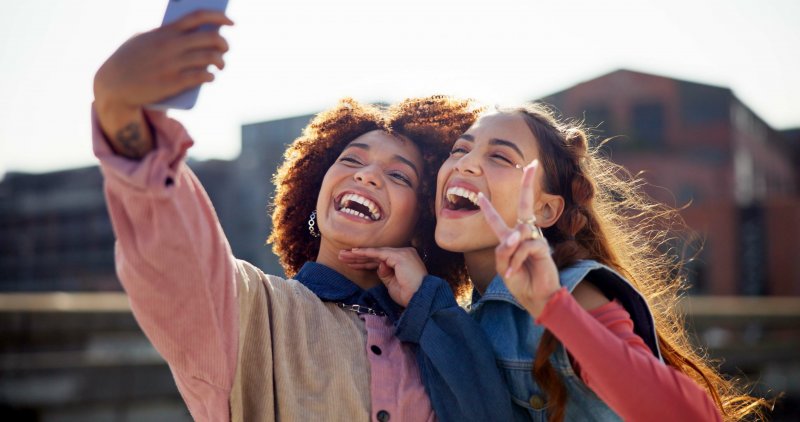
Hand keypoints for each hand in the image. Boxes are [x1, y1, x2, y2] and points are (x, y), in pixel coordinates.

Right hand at [93, 10, 233, 112]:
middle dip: (224, 43)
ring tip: (220, 65)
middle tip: (225, 49)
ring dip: (220, 61)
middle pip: (210, 38)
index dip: (219, 16)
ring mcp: (172, 64)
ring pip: (209, 58)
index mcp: (165, 31)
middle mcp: (171, 45)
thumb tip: (191, 34)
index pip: (198, 16)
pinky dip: (210, 75)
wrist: (113, 85)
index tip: (231, 22)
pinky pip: (201, 76)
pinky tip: (211, 76)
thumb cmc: (129, 60)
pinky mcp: (173, 83)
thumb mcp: (142, 39)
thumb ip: (163, 34)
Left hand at [339, 247, 426, 306]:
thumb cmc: (409, 295)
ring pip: (375, 253)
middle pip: (376, 255)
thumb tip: (378, 266)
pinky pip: (378, 254)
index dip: (365, 262)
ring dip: (358, 255)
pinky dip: (365, 253)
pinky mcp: (399, 256)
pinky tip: (354, 253)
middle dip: (358, 257)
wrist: (420, 299)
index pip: (380, 260)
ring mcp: (402, 253)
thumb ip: (385, 274)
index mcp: (403, 260)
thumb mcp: (392, 285)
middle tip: (342, 256)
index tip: (351, 263)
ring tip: (343, 256)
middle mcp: (404, 253)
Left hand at [477, 160, 559, 317]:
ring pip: (518, 234)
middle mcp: (524, 235)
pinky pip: (525, 247)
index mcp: (510, 238)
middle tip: (532, 164)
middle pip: (525, 204)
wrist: (535, 298)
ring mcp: (534, 239)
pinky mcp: (543, 248)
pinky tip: (514, 272)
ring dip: (510, 253)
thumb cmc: (519, 282)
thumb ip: (504, 250)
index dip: (487, 208)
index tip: (478, 194)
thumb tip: (515, 237)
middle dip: (528, 183)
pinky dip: (517, 260)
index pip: (497, 220)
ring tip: (510, 270)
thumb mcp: (503, 266)